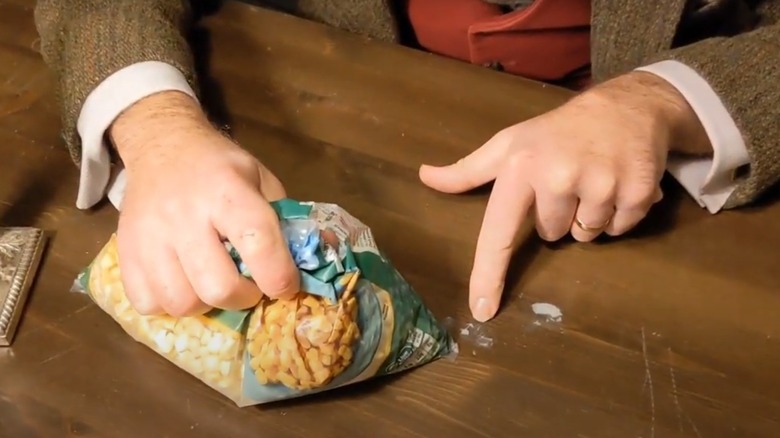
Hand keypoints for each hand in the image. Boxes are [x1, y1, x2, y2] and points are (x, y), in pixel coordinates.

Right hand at [110, 91, 299, 315]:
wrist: (162, 144)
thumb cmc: (220, 167)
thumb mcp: (260, 178)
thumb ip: (285, 217)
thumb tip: (319, 254)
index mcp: (228, 192)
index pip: (258, 242)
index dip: (279, 276)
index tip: (286, 286)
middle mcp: (185, 214)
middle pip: (218, 287)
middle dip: (244, 297)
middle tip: (249, 286)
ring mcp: (150, 236)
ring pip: (182, 302)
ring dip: (207, 304)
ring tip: (214, 284)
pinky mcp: (126, 252)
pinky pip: (148, 304)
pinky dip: (170, 305)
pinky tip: (183, 284)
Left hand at [419, 72, 709, 321]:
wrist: (626, 106)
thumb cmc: (557, 131)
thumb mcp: (509, 144)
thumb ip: (467, 170)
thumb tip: (424, 177)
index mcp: (520, 168)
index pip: (498, 232)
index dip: (489, 274)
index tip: (482, 309)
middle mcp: (559, 177)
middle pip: (550, 235)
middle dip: (558, 215)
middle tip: (567, 180)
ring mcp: (601, 184)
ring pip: (585, 236)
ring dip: (588, 217)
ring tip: (592, 179)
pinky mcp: (638, 191)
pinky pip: (619, 230)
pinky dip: (618, 214)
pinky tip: (616, 182)